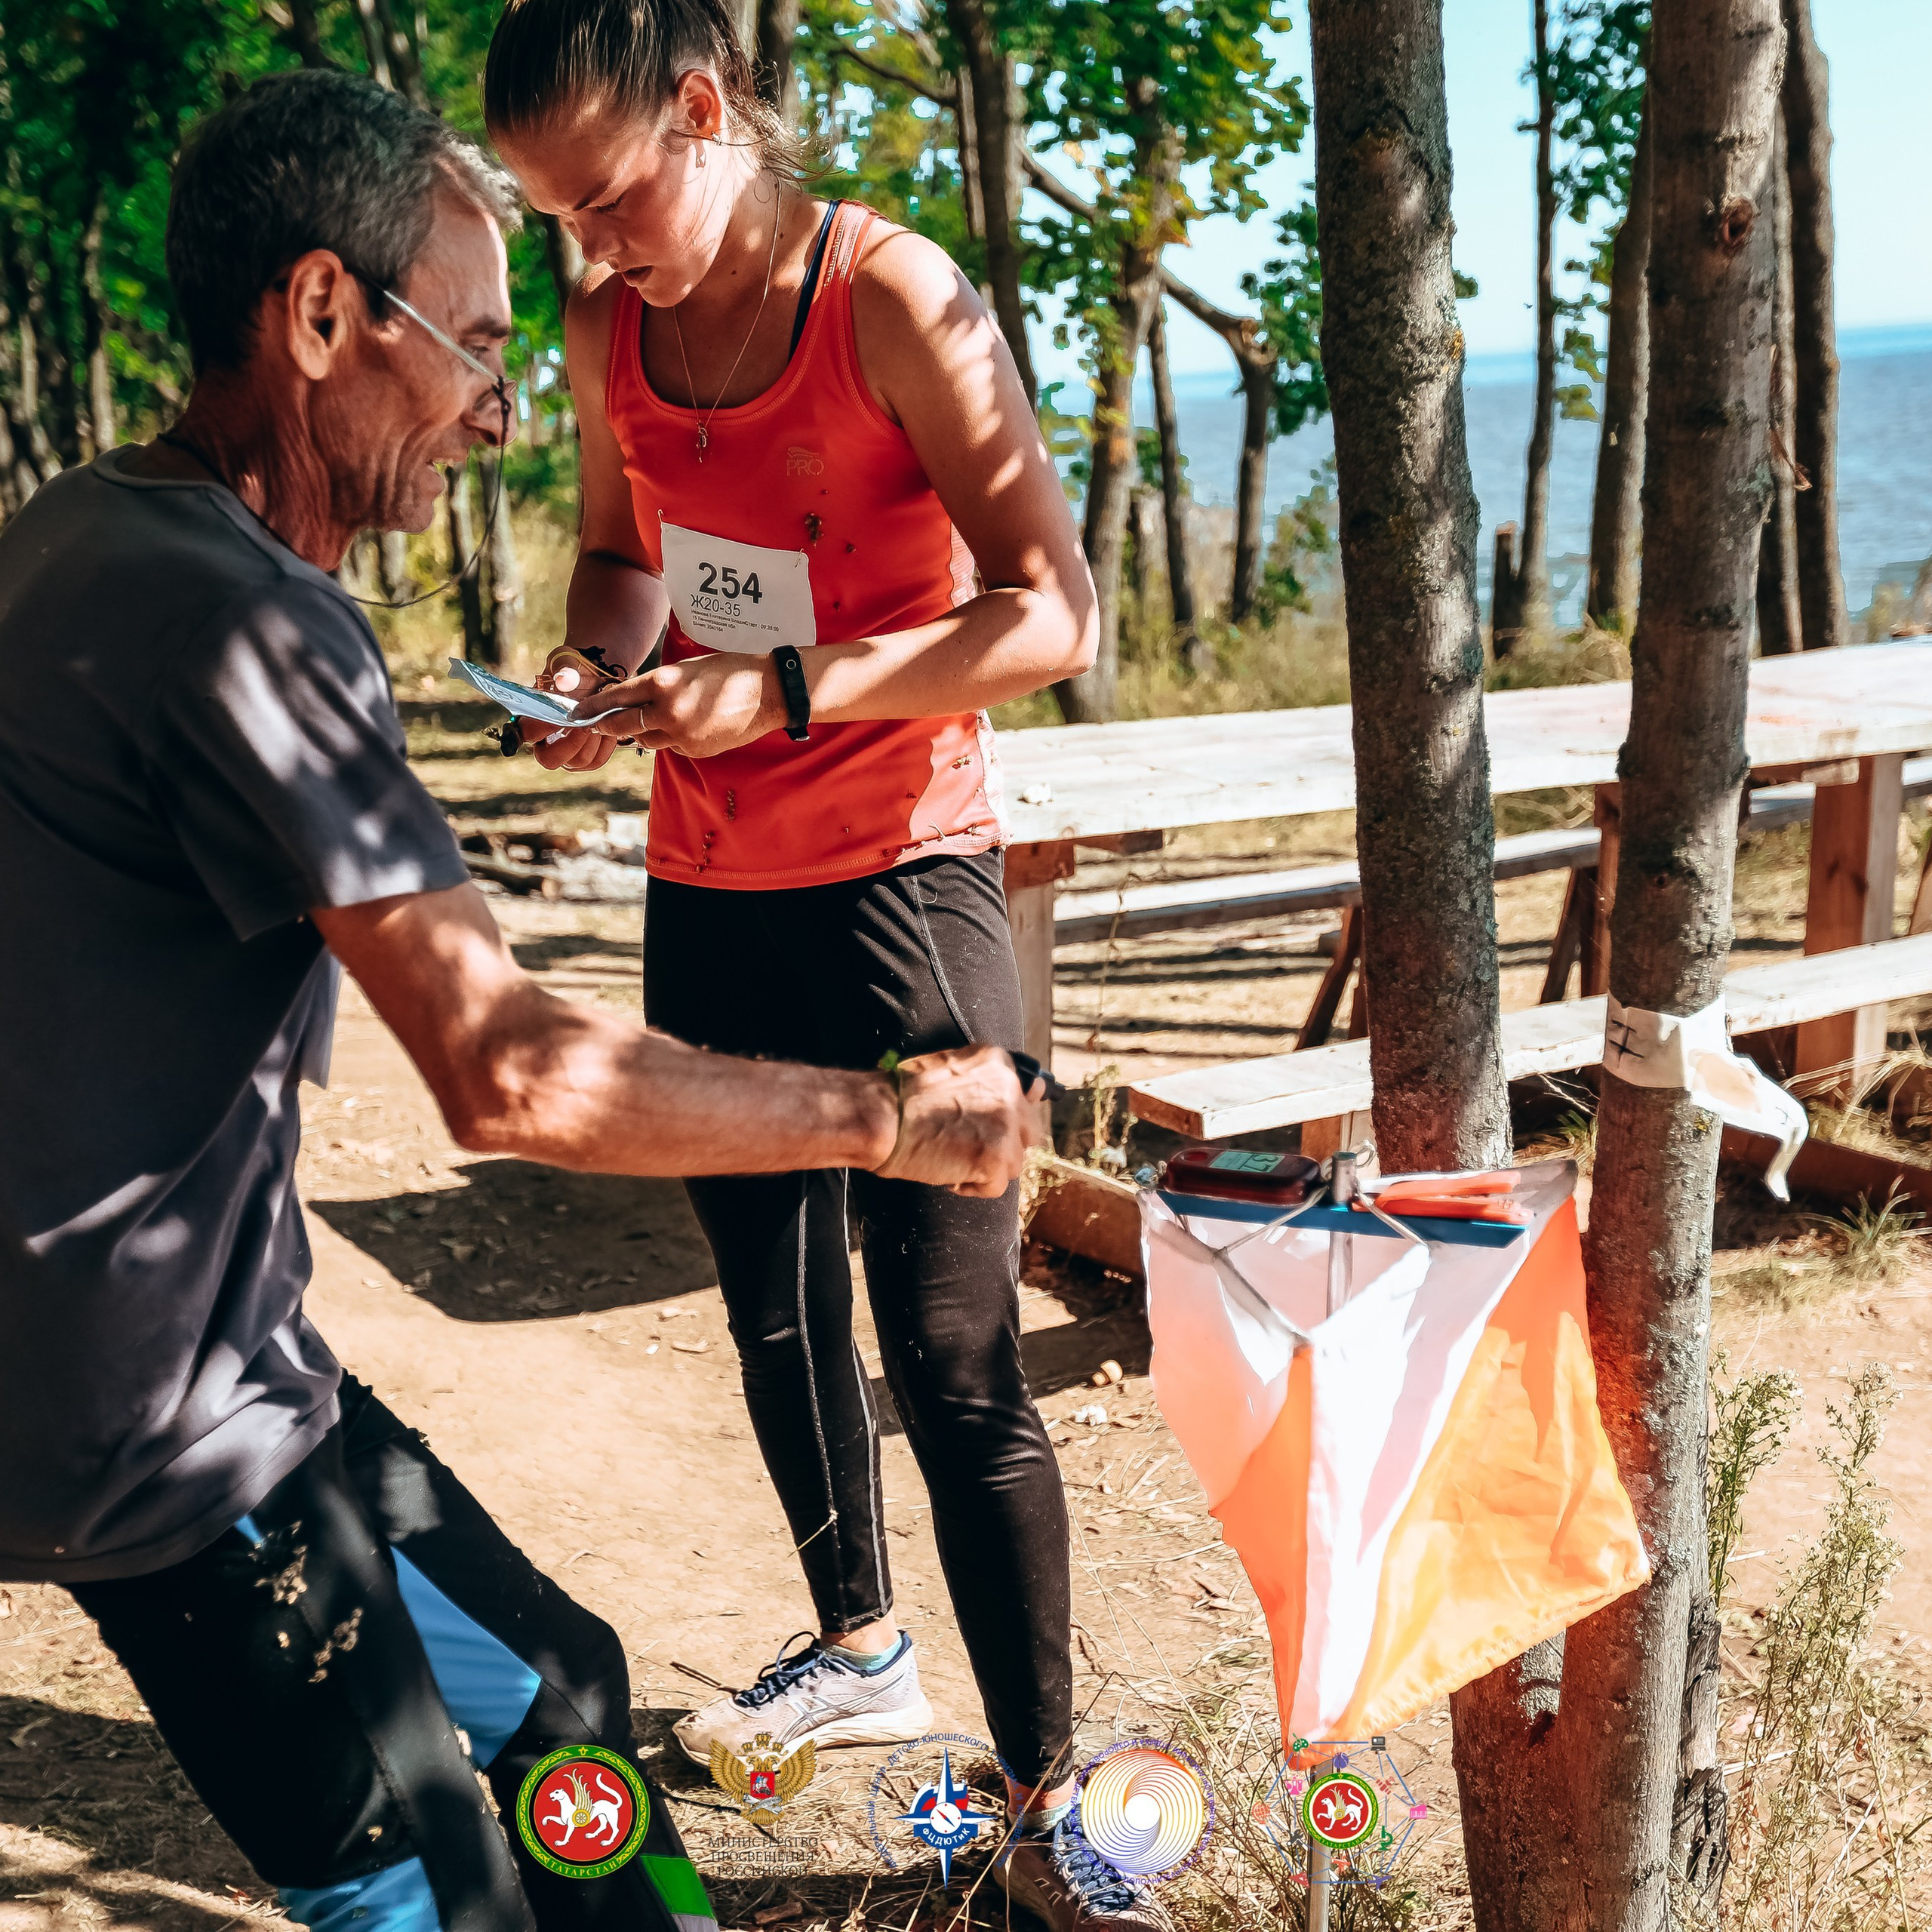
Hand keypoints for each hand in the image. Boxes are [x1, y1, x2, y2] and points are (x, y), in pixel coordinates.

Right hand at [531, 647, 621, 769]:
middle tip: (585, 724)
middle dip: (571, 743)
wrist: (597, 677)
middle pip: (549, 759)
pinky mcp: (587, 755)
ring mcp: (566, 751)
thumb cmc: (576, 670)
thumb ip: (564, 669)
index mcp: (532, 717)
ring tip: (600, 720)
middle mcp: (545, 740)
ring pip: (578, 761)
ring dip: (592, 742)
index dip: (537, 730)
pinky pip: (596, 760)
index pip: (525, 733)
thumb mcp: (567, 662)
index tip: (559, 719)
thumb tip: (564, 679)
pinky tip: (609, 726)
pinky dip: (606, 744)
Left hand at [588, 655, 781, 758]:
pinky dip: (670, 738)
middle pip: (622, 725)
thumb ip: (657, 685)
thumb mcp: (686, 669)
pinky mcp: (695, 750)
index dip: (595, 706)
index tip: (579, 711)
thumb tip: (631, 699)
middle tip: (593, 724)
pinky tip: (688, 724)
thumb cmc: (729, 671)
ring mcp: (681, 735)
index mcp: (663, 683)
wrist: (769, 693)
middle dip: (605, 725)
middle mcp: (667, 711)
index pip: (617, 698)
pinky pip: (670, 747)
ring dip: (642, 731)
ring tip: (653, 719)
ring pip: (645, 739)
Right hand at [872, 1046, 1043, 1197]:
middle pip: (1025, 1133)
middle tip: (966, 1146)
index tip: (987, 1127)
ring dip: (986, 1167)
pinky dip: (973, 1187)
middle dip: (1001, 1145)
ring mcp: (1006, 1126)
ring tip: (951, 1158)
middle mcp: (1010, 1092)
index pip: (1026, 1098)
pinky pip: (997, 1186)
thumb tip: (1035, 1093)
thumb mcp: (950, 1068)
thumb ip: (987, 1079)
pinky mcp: (996, 1159)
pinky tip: (948, 1173)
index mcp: (999, 1066)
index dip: (1006, 1118)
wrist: (881, 1117)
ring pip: (1014, 1162)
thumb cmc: (902, 1094)